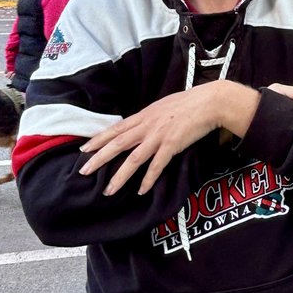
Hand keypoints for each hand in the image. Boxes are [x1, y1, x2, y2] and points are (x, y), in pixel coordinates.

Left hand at [79, 82, 259, 195]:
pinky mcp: (172, 145)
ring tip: (108, 191)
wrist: (208, 102)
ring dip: (119, 177)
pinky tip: (141, 191)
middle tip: (84, 172)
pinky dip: (148, 179)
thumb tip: (141, 124)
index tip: (84, 149)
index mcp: (144, 116)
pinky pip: (157, 166)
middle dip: (99, 159)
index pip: (115, 129)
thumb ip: (150, 117)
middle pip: (117, 144)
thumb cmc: (188, 103)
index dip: (98, 140)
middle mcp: (146, 126)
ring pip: (133, 159)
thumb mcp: (163, 106)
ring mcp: (158, 136)